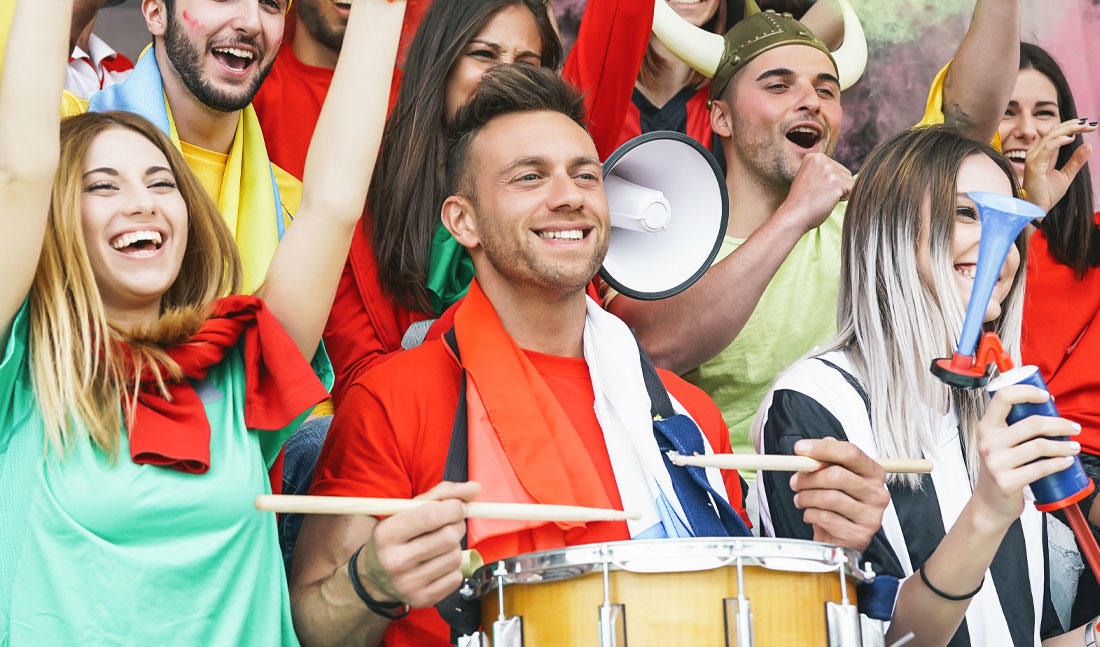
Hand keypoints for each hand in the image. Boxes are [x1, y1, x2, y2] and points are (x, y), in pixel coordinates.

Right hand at [355, 481, 480, 608]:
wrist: (376, 577)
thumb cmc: (396, 536)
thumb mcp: (407, 510)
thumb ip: (441, 494)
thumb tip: (475, 488)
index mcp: (387, 533)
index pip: (431, 515)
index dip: (453, 507)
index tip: (458, 506)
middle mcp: (394, 561)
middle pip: (448, 537)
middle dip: (457, 525)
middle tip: (450, 525)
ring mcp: (408, 584)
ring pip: (455, 556)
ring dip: (455, 547)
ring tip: (439, 546)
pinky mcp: (422, 599)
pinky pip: (456, 577)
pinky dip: (453, 567)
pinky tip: (437, 564)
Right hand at [777, 153, 853, 233]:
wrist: (794, 215)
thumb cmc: (801, 203)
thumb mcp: (809, 178)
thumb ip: (823, 172)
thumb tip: (844, 175)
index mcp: (813, 157)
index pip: (836, 168)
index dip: (829, 183)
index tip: (815, 190)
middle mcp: (822, 159)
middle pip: (845, 173)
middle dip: (837, 186)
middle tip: (819, 195)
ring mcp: (829, 170)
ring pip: (850, 181)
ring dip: (841, 193)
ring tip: (823, 198)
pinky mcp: (837, 182)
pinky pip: (853, 190)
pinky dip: (845, 198)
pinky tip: (829, 201)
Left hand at [790, 437, 888, 551]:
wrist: (839, 539)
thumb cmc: (837, 506)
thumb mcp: (833, 479)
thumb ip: (825, 461)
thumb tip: (810, 451)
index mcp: (873, 473)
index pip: (850, 453)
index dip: (823, 449)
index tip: (801, 449)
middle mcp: (877, 493)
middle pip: (837, 475)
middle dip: (809, 478)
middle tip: (796, 483)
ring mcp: (871, 516)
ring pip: (830, 497)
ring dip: (806, 498)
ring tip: (801, 500)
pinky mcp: (859, 535)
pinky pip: (826, 518)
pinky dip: (810, 515)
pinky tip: (811, 515)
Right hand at [973, 385, 1080, 525]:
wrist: (989, 502)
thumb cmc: (1000, 468)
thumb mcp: (999, 443)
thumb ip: (1014, 426)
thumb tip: (1047, 406)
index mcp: (986, 427)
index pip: (1003, 397)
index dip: (1027, 392)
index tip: (1046, 396)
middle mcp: (988, 442)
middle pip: (1032, 423)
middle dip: (1060, 424)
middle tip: (1074, 428)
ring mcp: (996, 462)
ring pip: (1040, 446)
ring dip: (1064, 446)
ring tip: (1074, 446)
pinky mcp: (1006, 481)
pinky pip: (1041, 468)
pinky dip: (1059, 464)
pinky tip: (1067, 462)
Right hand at [1023, 118, 1094, 212]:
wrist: (1038, 208)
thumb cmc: (1047, 194)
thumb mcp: (1067, 175)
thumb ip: (1076, 160)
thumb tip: (1088, 145)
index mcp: (1043, 153)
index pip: (1057, 134)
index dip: (1072, 127)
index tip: (1089, 125)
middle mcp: (1036, 152)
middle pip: (1054, 131)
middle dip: (1073, 125)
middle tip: (1090, 123)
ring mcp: (1034, 158)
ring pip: (1051, 136)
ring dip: (1069, 129)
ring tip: (1084, 126)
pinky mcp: (1035, 165)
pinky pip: (1047, 148)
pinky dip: (1059, 141)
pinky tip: (1071, 139)